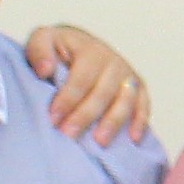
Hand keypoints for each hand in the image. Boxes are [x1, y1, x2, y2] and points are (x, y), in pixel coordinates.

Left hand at [18, 26, 153, 144]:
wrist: (79, 45)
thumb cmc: (58, 48)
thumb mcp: (42, 40)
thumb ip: (39, 51)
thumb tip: (46, 70)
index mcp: (90, 50)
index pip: (81, 78)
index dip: (68, 99)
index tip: (53, 118)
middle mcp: (114, 62)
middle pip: (102, 93)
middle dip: (85, 116)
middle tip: (69, 135)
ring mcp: (128, 75)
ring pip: (125, 101)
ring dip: (113, 123)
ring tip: (99, 143)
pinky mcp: (138, 87)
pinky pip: (143, 105)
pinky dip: (140, 122)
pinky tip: (133, 139)